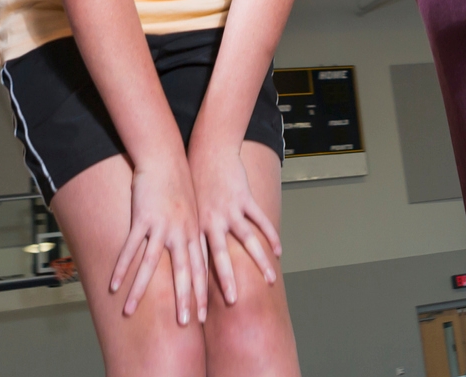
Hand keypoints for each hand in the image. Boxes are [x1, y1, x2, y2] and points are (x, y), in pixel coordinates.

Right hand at [110, 158, 208, 325]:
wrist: (166, 157)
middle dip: (184, 299)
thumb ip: (192, 236)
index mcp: (195, 233)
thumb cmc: (179, 185)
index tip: (199, 318)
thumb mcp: (193, 212)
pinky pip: (130, 248)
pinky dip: (121, 267)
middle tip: (184, 324)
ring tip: (129, 312)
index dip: (200, 294)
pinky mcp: (143, 218)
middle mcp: (181, 232)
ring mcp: (162, 226)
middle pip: (184, 271)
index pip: (200, 269)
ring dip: (140, 290)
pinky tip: (113, 284)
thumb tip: (194, 259)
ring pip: (152, 265)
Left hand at [191, 145, 280, 306]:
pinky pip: (261, 220)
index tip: (198, 314)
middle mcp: (212, 221)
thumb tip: (186, 267)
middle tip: (233, 301)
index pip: (196, 265)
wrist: (208, 152)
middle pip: (221, 256)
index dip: (197, 290)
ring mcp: (230, 209)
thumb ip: (191, 238)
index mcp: (195, 228)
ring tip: (270, 280)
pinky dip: (271, 235)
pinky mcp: (245, 198)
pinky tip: (279, 251)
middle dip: (227, 280)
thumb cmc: (195, 184)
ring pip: (248, 239)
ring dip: (260, 260)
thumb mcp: (187, 212)